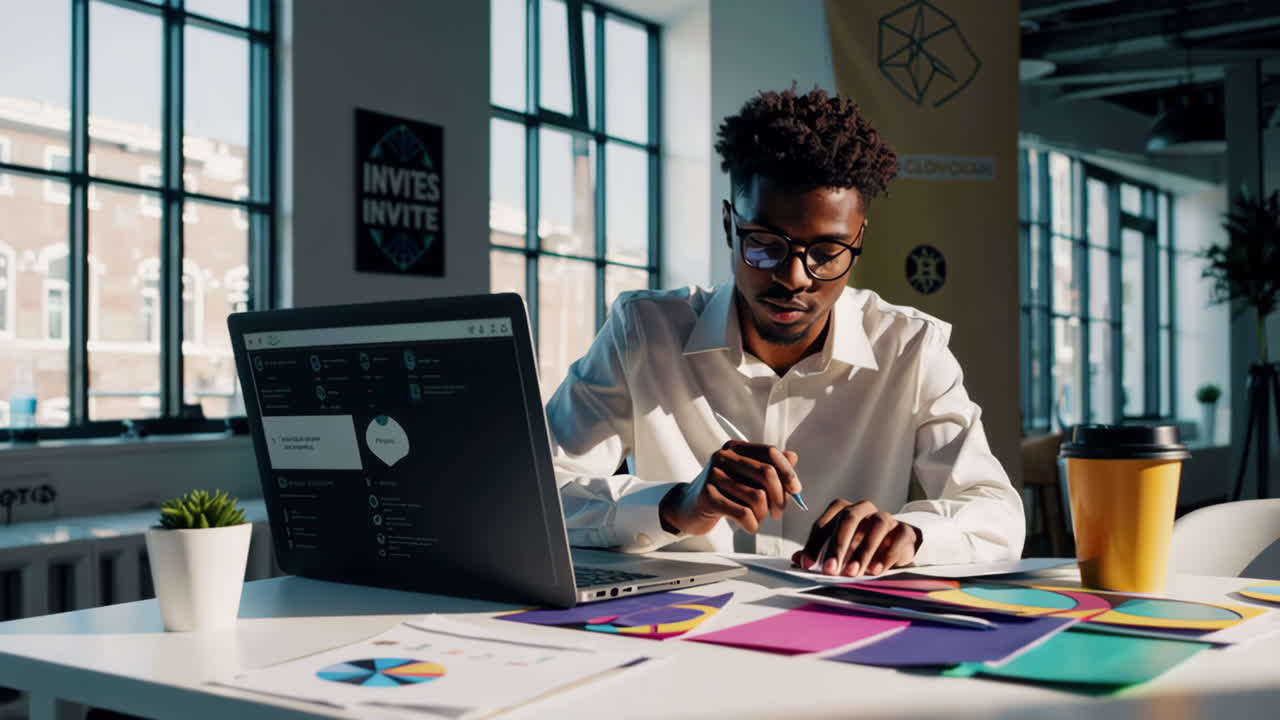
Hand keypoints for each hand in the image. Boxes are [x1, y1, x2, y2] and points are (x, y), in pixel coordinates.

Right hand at [659, 441, 801, 535]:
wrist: (689, 509)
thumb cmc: (724, 493)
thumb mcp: (746, 477)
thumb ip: (769, 467)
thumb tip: (793, 457)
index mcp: (735, 448)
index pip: (770, 453)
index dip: (788, 472)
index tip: (796, 490)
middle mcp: (723, 456)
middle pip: (767, 474)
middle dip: (780, 497)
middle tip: (778, 512)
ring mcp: (713, 476)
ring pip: (757, 497)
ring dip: (764, 514)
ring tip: (758, 518)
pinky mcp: (708, 497)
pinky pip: (743, 513)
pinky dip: (752, 524)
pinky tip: (749, 525)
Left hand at [791, 499, 919, 576]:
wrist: (898, 545)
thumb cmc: (862, 546)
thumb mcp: (840, 550)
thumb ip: (819, 553)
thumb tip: (796, 560)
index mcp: (843, 511)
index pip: (824, 523)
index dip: (814, 544)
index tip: (807, 564)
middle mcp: (864, 509)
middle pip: (849, 518)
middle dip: (837, 545)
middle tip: (830, 570)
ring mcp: (886, 518)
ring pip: (875, 526)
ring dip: (862, 551)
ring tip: (853, 573)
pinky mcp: (904, 530)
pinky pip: (896, 538)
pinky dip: (886, 555)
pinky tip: (876, 570)